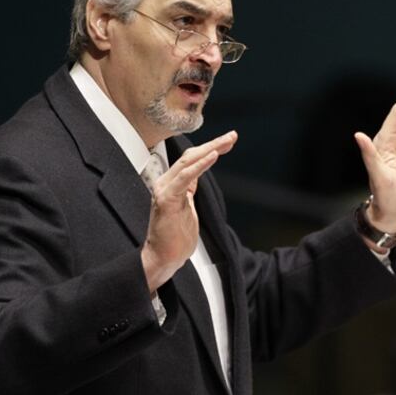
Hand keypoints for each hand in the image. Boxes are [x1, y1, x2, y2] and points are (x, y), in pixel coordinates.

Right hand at [140, 131, 237, 289]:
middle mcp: (165, 183)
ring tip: (227, 141)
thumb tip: (197, 177)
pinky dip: (200, 165)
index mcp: (171, 184)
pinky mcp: (166, 199)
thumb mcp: (187, 207)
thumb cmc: (175, 238)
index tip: (228, 142)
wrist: (163, 258)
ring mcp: (164, 190)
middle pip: (191, 156)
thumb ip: (189, 190)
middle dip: (214, 144)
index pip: (191, 160)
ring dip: (210, 149)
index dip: (210, 148)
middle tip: (232, 136)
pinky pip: (185, 178)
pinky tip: (213, 156)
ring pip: (189, 162)